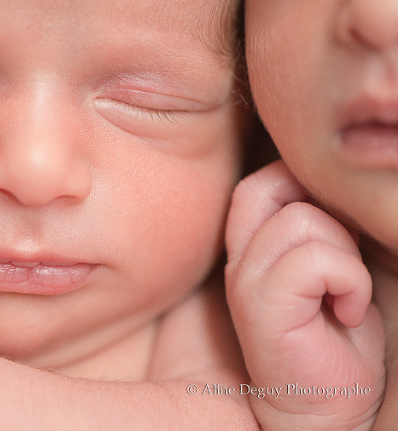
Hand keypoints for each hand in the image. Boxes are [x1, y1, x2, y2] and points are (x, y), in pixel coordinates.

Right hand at [225, 161, 383, 430]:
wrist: (326, 408)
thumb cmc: (335, 337)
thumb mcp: (325, 263)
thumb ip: (311, 224)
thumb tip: (326, 185)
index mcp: (250, 246)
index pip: (263, 180)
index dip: (306, 187)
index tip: (338, 232)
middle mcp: (239, 259)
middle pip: (269, 183)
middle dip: (323, 210)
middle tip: (341, 261)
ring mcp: (245, 282)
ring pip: (301, 221)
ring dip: (345, 256)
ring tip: (344, 294)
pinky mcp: (262, 308)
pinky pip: (314, 261)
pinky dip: (349, 283)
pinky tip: (349, 313)